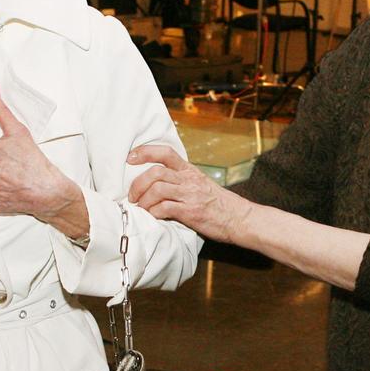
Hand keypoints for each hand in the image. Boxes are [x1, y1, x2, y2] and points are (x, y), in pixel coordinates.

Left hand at [126, 144, 249, 243]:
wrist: (239, 218)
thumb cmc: (219, 205)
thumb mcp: (200, 185)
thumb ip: (182, 181)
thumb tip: (157, 183)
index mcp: (190, 171)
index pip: (166, 153)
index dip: (145, 152)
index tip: (130, 157)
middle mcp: (189, 180)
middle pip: (156, 172)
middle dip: (138, 183)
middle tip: (132, 196)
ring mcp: (190, 195)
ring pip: (157, 189)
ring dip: (143, 200)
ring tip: (141, 208)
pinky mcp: (190, 212)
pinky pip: (165, 208)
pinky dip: (153, 213)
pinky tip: (152, 217)